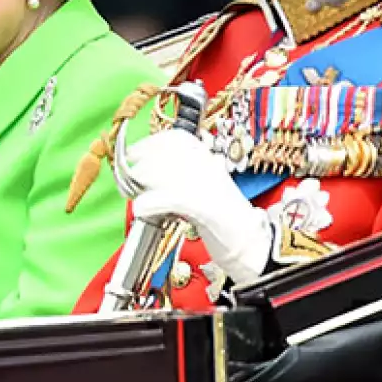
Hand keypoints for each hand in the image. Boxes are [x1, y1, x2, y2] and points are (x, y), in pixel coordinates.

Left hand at [125, 128, 271, 285]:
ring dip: (140, 186)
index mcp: (208, 158)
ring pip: (159, 174)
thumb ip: (177, 175)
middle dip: (139, 169)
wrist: (250, 244)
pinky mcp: (204, 206)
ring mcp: (206, 184)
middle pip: (160, 155)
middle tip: (130, 183)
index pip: (173, 138)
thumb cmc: (223, 218)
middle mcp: (207, 165)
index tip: (133, 154)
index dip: (148, 144)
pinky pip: (167, 198)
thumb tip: (143, 168)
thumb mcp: (201, 186)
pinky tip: (140, 209)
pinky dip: (148, 203)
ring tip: (137, 199)